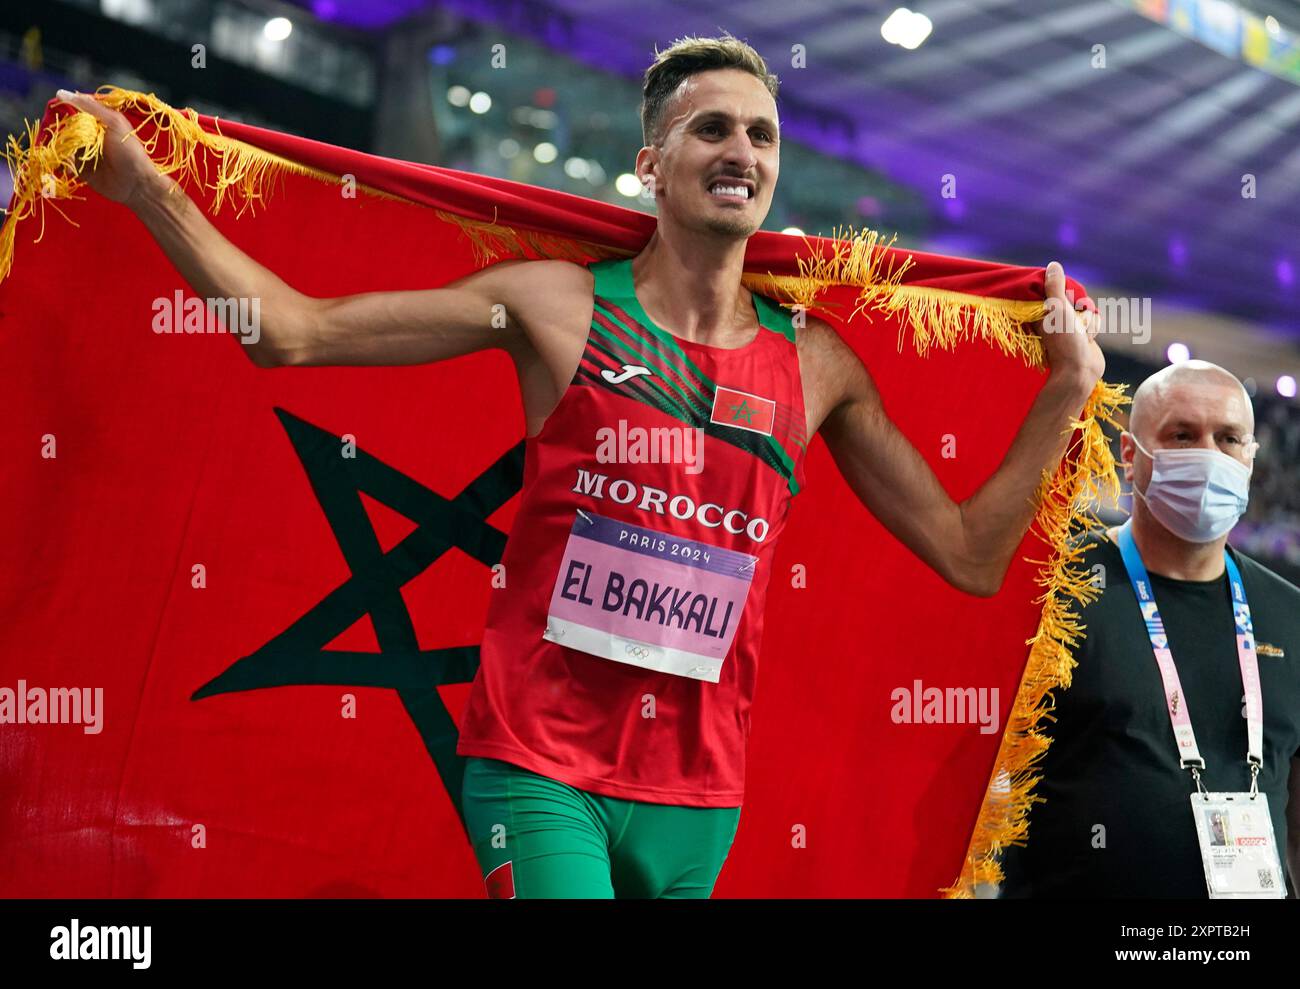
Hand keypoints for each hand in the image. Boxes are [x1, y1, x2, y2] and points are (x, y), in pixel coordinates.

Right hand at [54, 89, 162, 208]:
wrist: (136, 184)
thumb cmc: (129, 151)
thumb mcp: (113, 122)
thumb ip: (91, 107)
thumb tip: (61, 93)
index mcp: (98, 122)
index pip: (73, 111)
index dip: (64, 110)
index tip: (55, 110)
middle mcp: (89, 136)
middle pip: (65, 128)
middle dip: (61, 130)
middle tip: (63, 134)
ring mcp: (84, 153)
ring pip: (62, 144)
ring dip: (60, 145)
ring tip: (67, 148)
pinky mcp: (80, 169)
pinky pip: (64, 161)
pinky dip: (62, 160)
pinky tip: (67, 160)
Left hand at [1034, 260, 1104, 387]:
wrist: (1080, 371)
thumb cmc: (1064, 341)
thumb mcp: (1058, 310)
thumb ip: (1055, 287)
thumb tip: (1053, 265)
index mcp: (1041, 311)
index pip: (1057, 289)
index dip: (1067, 295)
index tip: (1067, 306)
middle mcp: (1053, 317)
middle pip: (1076, 297)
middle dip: (1081, 309)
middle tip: (1075, 324)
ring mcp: (1068, 325)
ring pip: (1087, 309)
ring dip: (1088, 321)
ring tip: (1081, 335)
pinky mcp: (1081, 332)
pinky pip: (1093, 320)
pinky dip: (1093, 329)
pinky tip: (1088, 340)